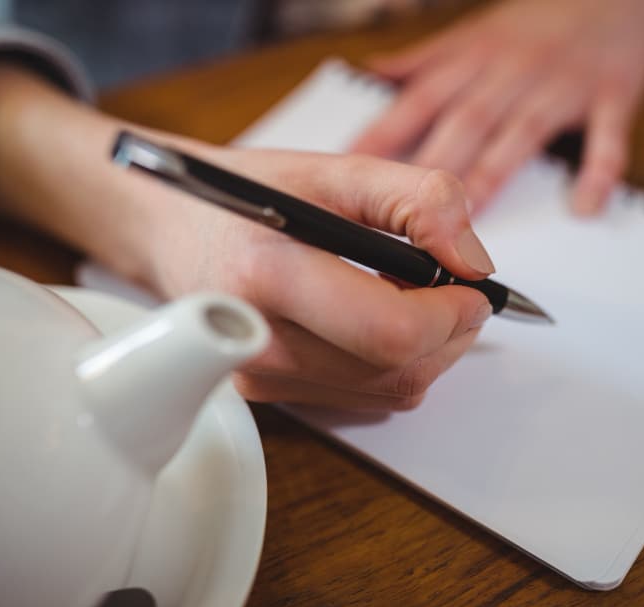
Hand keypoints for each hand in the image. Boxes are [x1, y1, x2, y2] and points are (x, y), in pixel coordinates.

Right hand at [143, 147, 496, 409]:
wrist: (169, 228)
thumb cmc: (247, 196)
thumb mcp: (337, 170)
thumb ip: (420, 201)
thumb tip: (474, 263)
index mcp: (270, 274)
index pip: (389, 333)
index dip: (451, 314)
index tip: (470, 285)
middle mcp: (258, 341)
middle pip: (400, 373)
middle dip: (451, 333)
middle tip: (453, 287)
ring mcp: (260, 378)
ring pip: (391, 394)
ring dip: (427, 350)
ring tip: (408, 295)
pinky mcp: (268, 396)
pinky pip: (366, 398)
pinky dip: (394, 364)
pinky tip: (375, 319)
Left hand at [351, 0, 643, 213]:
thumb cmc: (537, 21)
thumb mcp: (474, 32)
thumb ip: (424, 60)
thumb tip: (372, 74)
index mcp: (475, 58)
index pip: (420, 99)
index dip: (384, 134)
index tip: (350, 168)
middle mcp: (513, 71)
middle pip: (467, 121)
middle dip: (434, 165)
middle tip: (405, 213)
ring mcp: (562, 85)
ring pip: (522, 132)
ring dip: (495, 173)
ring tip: (469, 219)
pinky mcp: (611, 95)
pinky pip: (605, 136)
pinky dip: (598, 171)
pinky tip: (583, 206)